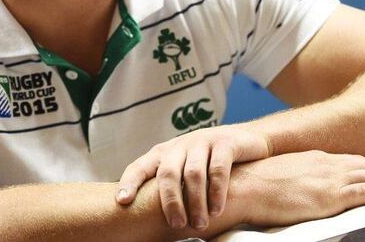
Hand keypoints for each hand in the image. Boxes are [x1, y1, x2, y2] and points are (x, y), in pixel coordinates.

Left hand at [115, 124, 269, 229]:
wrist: (242, 139)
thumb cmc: (206, 162)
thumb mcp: (183, 167)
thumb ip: (167, 185)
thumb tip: (145, 220)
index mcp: (164, 153)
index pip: (141, 166)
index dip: (130, 182)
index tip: (122, 201)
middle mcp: (180, 145)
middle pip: (168, 173)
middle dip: (170, 201)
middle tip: (176, 225)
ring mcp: (202, 142)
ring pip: (193, 173)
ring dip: (195, 202)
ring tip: (199, 224)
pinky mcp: (224, 143)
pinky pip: (217, 169)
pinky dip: (216, 192)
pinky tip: (217, 210)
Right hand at [230, 150, 364, 226]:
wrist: (246, 185)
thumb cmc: (256, 181)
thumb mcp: (283, 172)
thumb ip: (301, 175)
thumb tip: (306, 183)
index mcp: (315, 158)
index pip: (353, 161)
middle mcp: (326, 164)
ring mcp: (328, 178)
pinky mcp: (328, 196)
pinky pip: (362, 192)